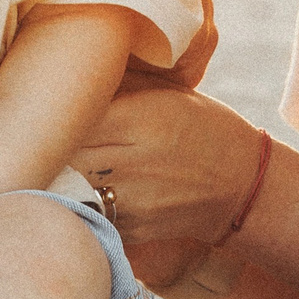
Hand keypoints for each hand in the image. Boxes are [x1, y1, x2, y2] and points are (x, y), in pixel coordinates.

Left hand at [70, 86, 260, 244]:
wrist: (244, 185)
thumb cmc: (203, 126)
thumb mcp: (168, 92)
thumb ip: (119, 84)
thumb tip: (69, 68)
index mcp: (141, 120)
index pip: (72, 117)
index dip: (59, 113)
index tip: (54, 108)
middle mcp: (134, 163)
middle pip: (65, 154)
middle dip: (57, 144)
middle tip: (53, 134)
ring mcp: (133, 202)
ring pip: (70, 187)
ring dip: (63, 175)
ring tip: (67, 161)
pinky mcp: (132, 230)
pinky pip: (90, 213)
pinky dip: (84, 201)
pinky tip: (90, 189)